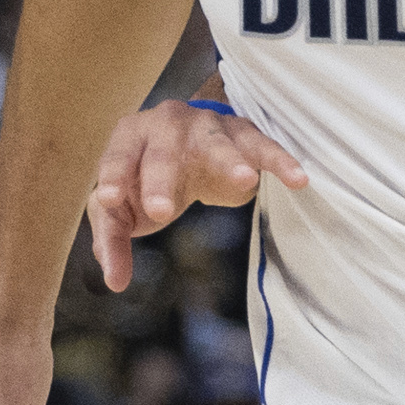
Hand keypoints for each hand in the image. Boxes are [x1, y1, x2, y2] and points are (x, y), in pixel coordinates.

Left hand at [89, 100, 304, 289]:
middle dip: (161, 180)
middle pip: (162, 151)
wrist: (190, 146)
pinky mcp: (244, 135)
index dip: (112, 176)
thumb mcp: (123, 208)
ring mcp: (208, 126)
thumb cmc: (147, 177)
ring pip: (217, 143)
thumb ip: (112, 240)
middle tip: (161, 211)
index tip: (107, 199)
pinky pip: (264, 147)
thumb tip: (115, 281)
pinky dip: (280, 162)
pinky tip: (297, 179)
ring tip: (244, 180)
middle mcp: (167, 123)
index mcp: (131, 136)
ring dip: (230, 161)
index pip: (118, 155)